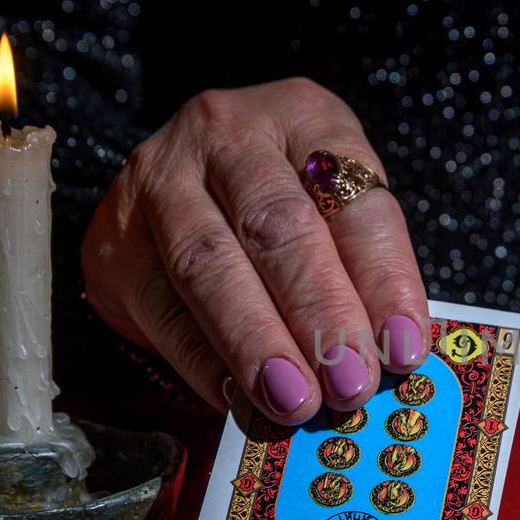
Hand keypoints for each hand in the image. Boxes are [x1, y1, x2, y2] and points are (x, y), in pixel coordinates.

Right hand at [82, 78, 429, 423]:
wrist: (173, 183)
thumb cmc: (278, 198)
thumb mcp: (331, 204)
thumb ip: (359, 271)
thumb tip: (389, 360)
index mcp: (305, 119)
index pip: (355, 202)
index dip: (383, 279)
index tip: (402, 347)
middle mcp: (229, 135)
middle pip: (279, 227)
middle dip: (320, 313)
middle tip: (350, 381)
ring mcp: (161, 180)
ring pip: (210, 265)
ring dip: (258, 343)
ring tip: (295, 399)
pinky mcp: (116, 238)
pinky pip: (164, 308)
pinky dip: (205, 360)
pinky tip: (239, 396)